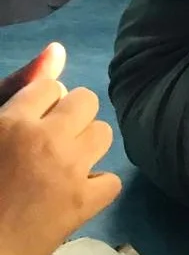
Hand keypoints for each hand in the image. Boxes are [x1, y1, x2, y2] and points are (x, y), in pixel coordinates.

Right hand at [0, 44, 120, 254]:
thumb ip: (15, 88)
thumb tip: (59, 49)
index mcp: (12, 121)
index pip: (49, 85)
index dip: (39, 103)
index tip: (27, 123)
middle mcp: (47, 139)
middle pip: (85, 100)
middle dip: (70, 114)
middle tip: (49, 140)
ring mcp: (70, 172)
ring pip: (102, 134)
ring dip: (85, 144)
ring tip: (64, 162)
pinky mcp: (84, 205)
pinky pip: (111, 180)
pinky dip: (96, 186)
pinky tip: (76, 193)